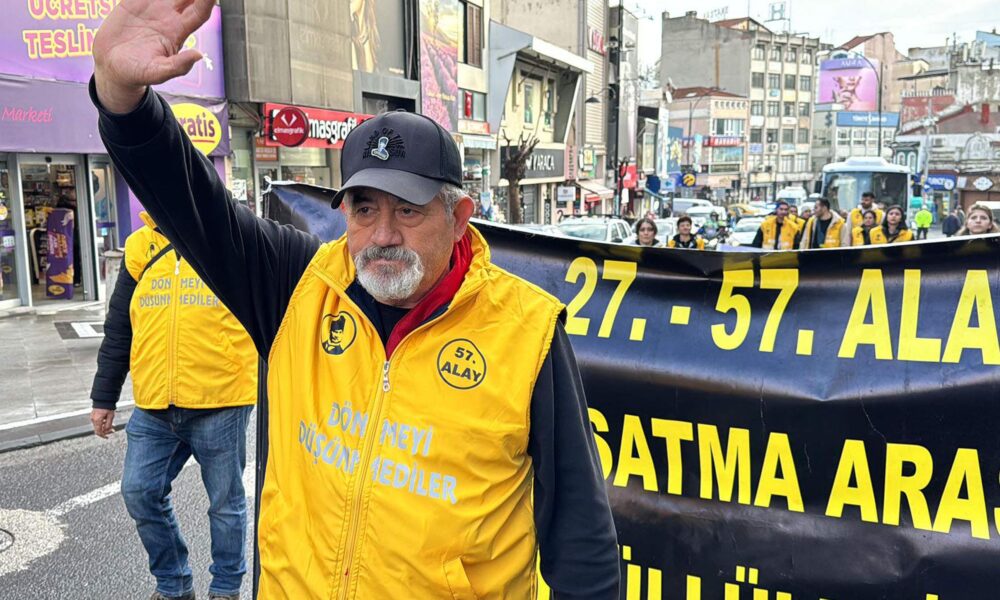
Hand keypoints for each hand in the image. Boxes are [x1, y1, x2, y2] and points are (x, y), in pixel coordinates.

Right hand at [91, 409, 115, 438]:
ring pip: (98, 426)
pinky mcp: (93, 415)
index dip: (103, 436)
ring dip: (104, 427)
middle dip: (105, 431)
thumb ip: (108, 425)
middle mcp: (93, 420)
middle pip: (98, 429)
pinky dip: (102, 423)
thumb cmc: (108, 406)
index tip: (107, 437)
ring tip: (112, 425)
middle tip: (112, 430)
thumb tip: (107, 431)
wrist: (103, 399)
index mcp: (97, 421)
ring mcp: (92, 417)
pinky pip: (97, 422)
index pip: (98, 432)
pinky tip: (107, 421)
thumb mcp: (110, 416)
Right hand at [92, 0, 214, 112]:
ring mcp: (152, 7)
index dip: (208, 0)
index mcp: (178, 32)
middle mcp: (169, 16)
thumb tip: (198, 56)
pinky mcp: (133, 1)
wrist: (111, 67)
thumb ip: (177, 66)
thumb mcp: (156, 73)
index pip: (200, 12)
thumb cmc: (137, 73)